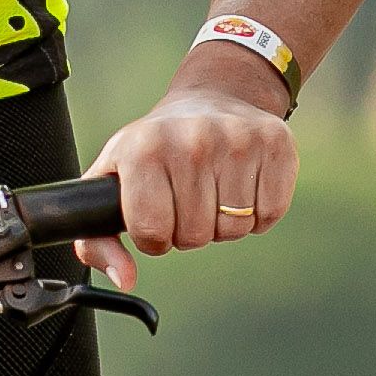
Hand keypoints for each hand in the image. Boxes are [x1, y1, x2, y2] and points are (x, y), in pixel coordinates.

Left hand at [81, 77, 297, 290]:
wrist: (212, 97)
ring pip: (234, 229)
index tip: (158, 215)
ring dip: (224, 222)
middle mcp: (191, 140)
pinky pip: (270, 214)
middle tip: (188, 198)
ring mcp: (237, 139)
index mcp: (144, 149)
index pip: (152, 233)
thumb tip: (124, 278)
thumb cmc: (156, 147)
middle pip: (195, 236)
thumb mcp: (114, 179)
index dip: (154, 237)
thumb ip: (100, 240)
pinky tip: (243, 183)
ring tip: (214, 188)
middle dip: (190, 230)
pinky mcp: (275, 143)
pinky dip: (258, 213)